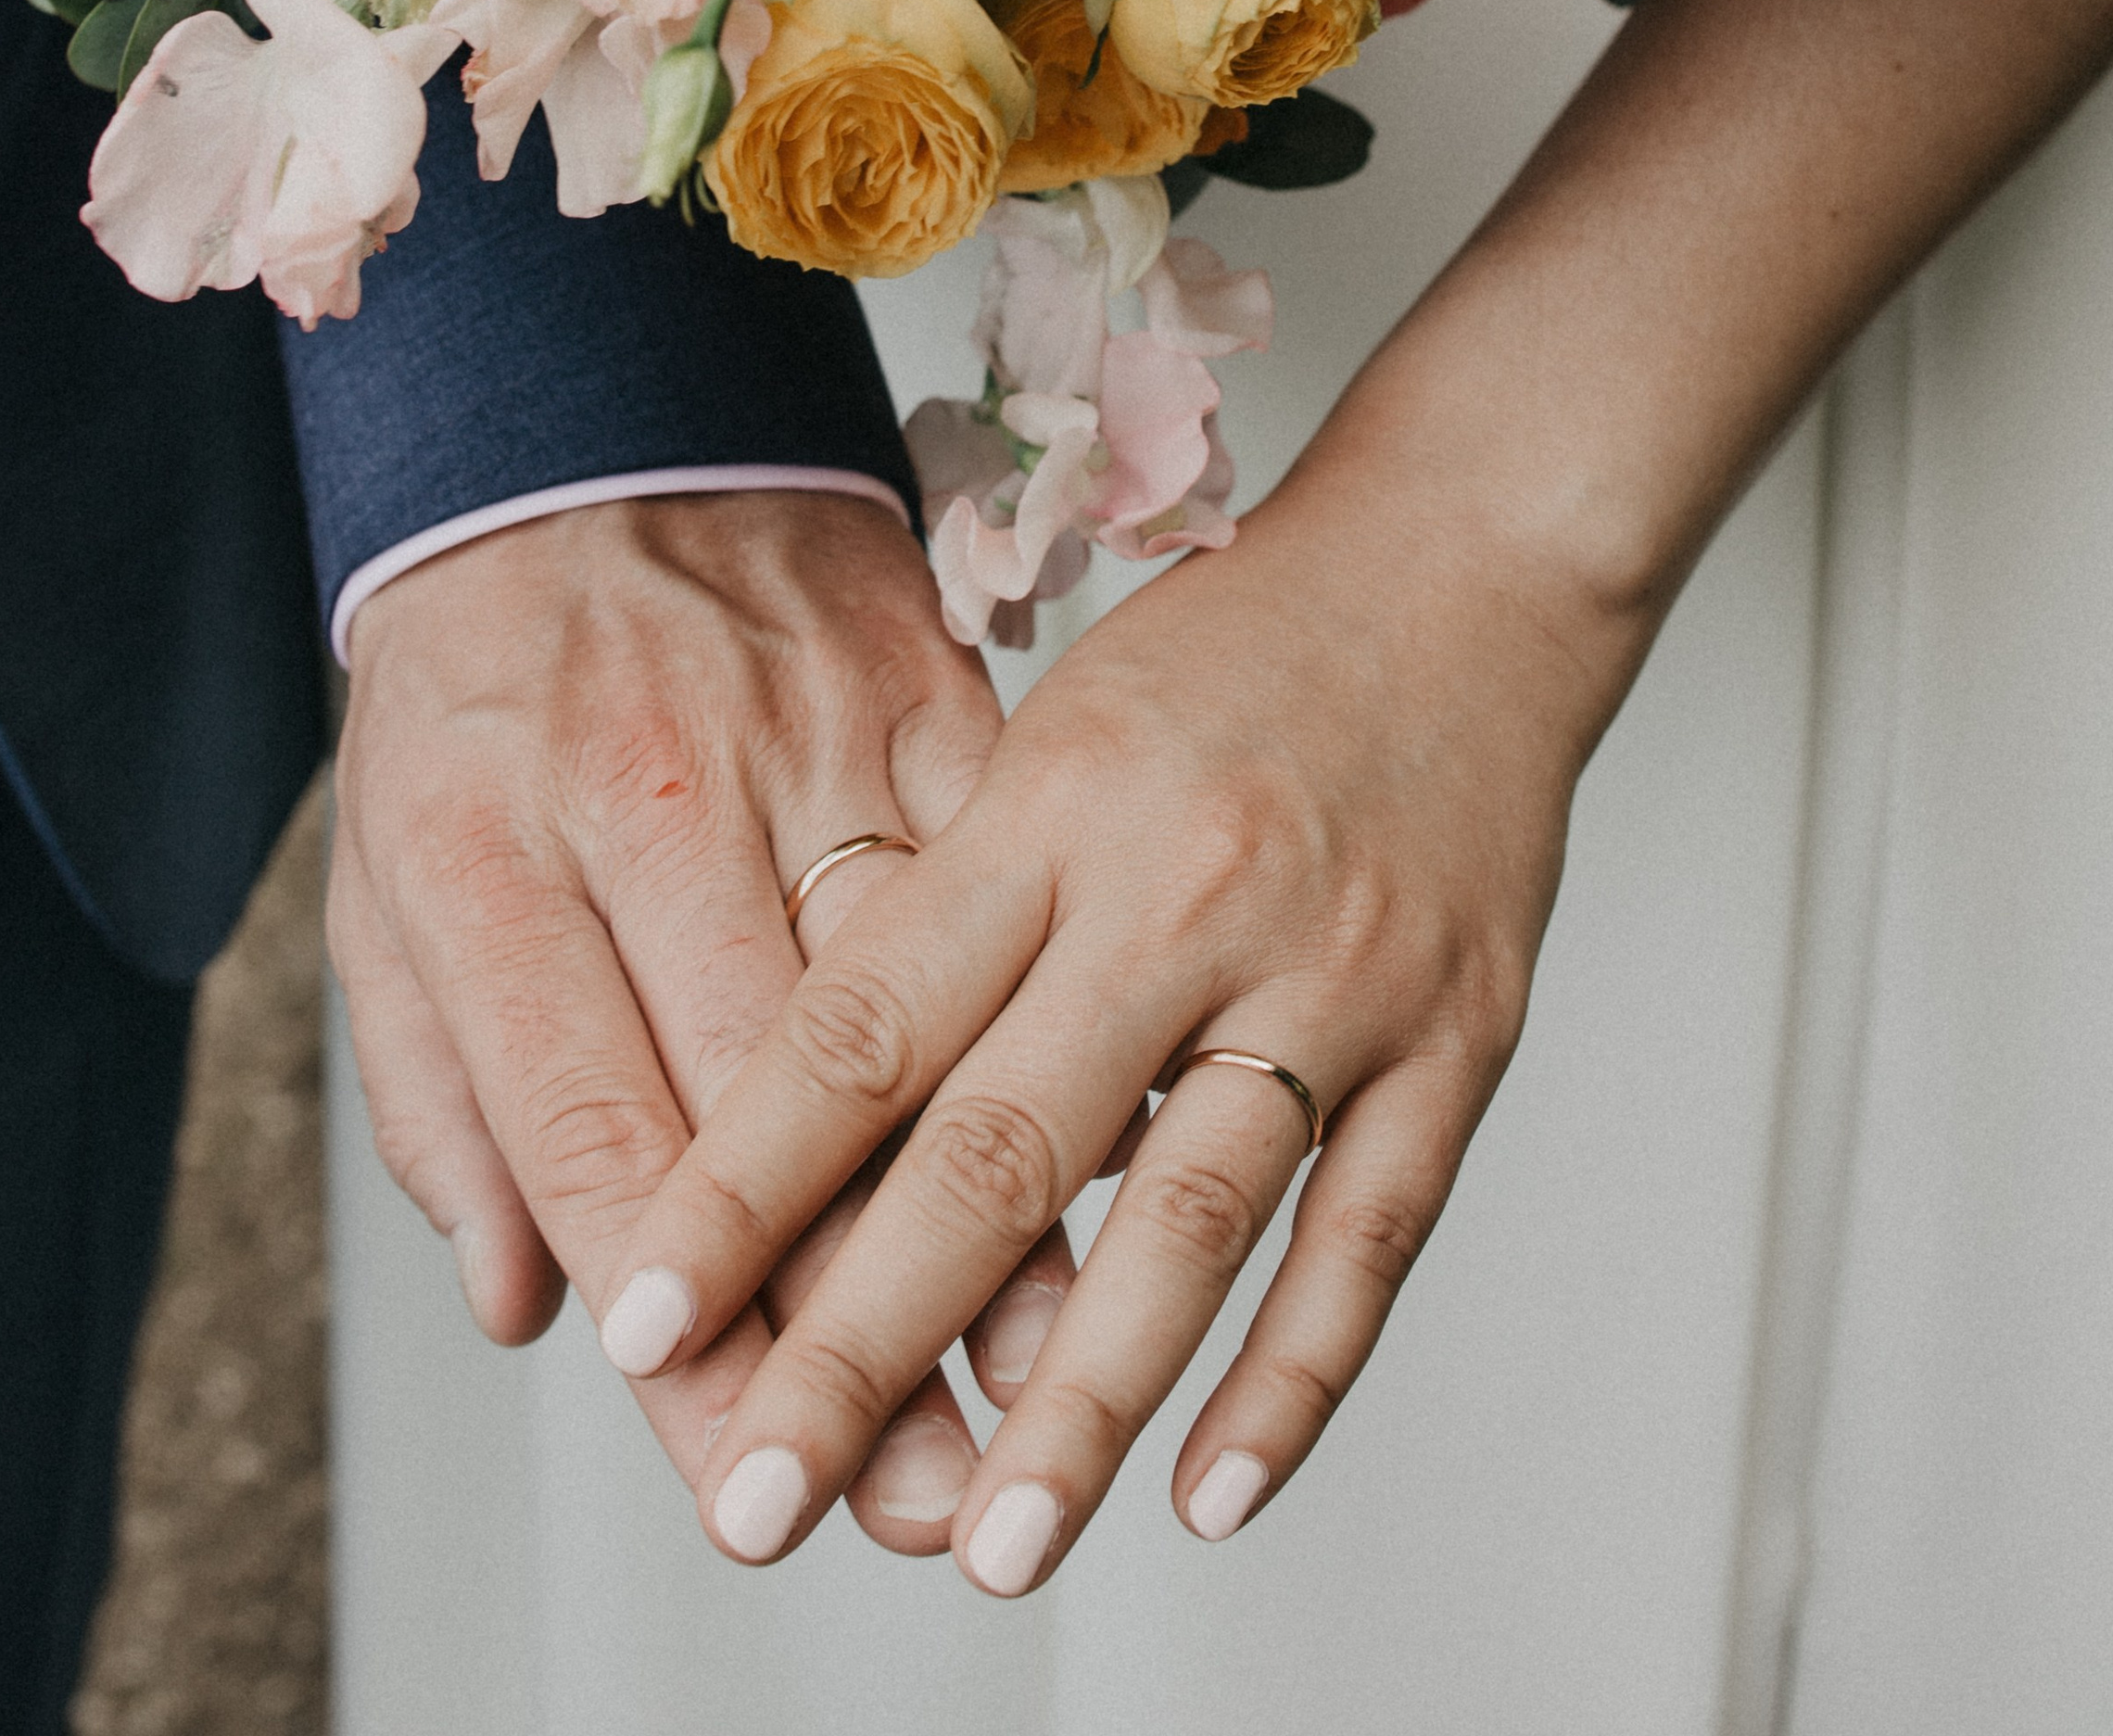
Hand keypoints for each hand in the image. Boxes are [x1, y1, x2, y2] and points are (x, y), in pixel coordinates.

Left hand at [330, 490, 1074, 1555]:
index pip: (601, 1118)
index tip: (732, 1465)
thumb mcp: (388, 864)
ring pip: (956, 1001)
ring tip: (1041, 1420)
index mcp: (511, 832)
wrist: (598, 404)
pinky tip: (1143, 1220)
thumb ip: (449, 1088)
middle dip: (857, 1320)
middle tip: (903, 1497)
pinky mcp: (983, 686)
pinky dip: (1101, 1044)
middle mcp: (694, 775)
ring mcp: (859, 723)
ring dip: (1014, 1238)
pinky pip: (1063, 912)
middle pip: (792, 1095)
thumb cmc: (489, 667)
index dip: (678, 1316)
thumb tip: (528, 1301)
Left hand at [587, 482, 1629, 1588]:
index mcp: (1052, 809)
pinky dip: (1291, 1377)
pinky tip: (1207, 1493)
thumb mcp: (1049, 731)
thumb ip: (947, 908)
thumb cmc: (1233, 650)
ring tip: (987, 1550)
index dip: (744, 1181)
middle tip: (755, 1497)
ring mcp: (1331, 973)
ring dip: (1079, 1406)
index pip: (864, 1023)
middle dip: (863, 1342)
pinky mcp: (1457, 1037)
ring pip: (1188, 1221)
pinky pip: (1369, 1235)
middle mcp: (1183, 892)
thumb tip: (805, 1115)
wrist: (1470, 563)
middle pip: (998, 1148)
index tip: (643, 1318)